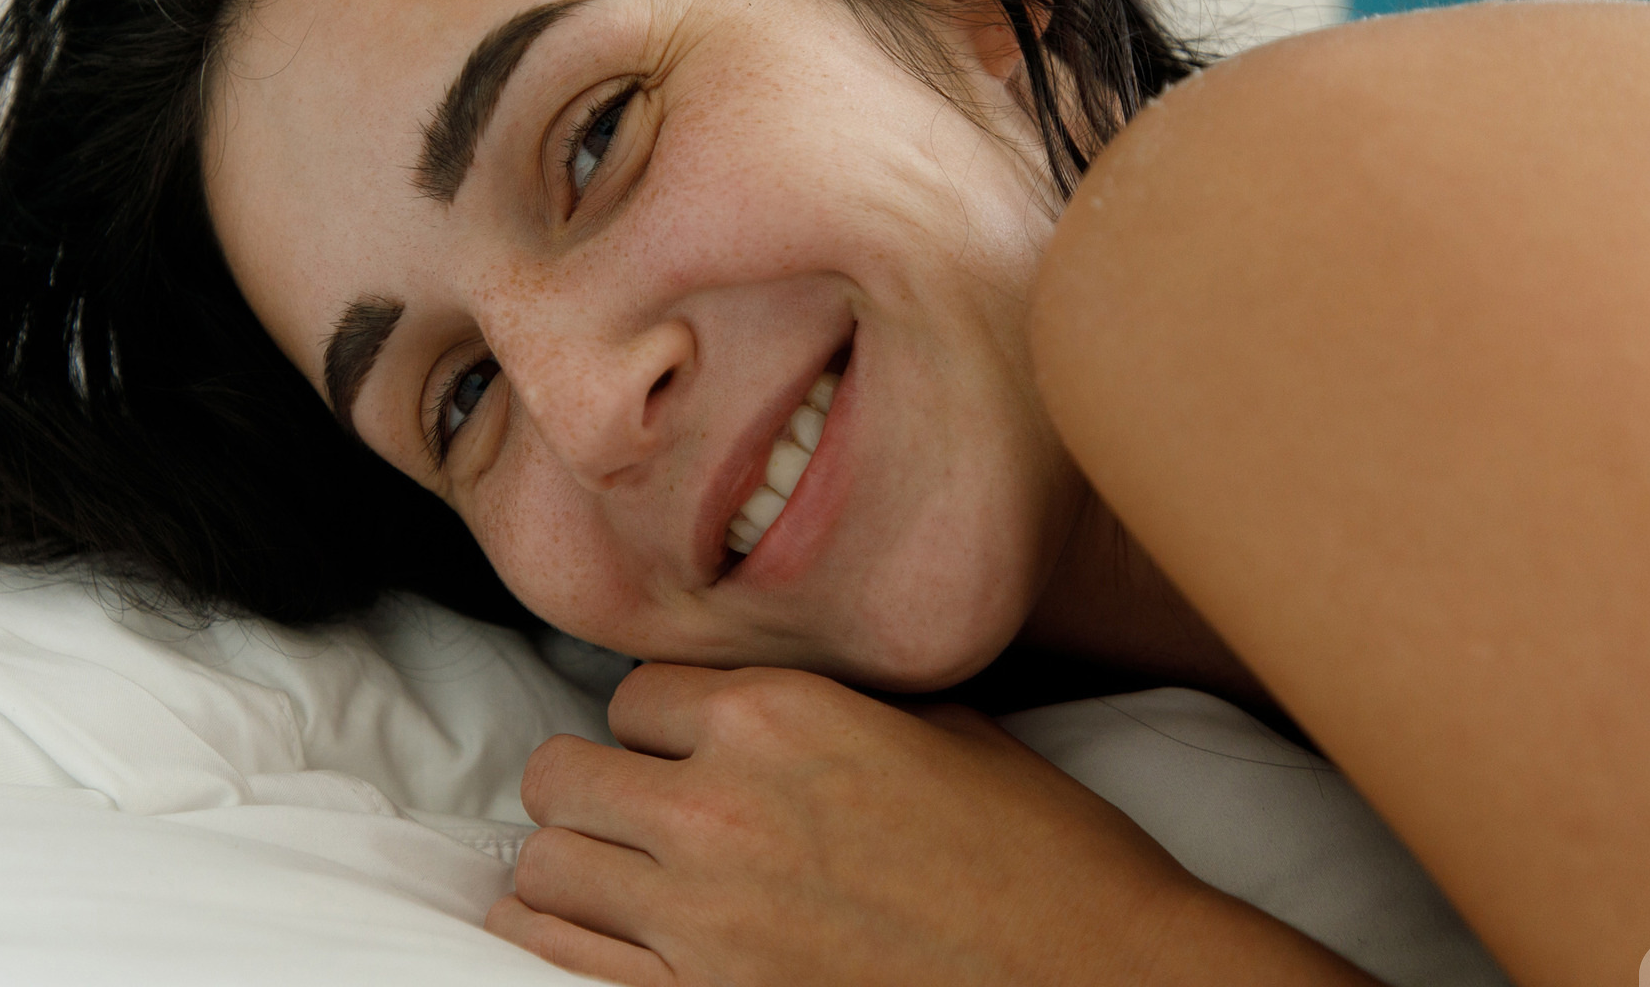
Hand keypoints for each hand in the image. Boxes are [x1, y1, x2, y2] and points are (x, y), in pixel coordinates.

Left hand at [485, 664, 1377, 984]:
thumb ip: (828, 704)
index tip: (680, 744)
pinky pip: (558, 960)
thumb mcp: (944, 728)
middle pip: (566, 772)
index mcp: (780, 715)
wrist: (1102, 981)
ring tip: (616, 869)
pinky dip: (559, 938)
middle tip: (638, 805)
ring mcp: (702, 919)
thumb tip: (764, 702)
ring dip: (577, 860)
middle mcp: (721, 806)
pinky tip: (589, 930)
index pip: (634, 691)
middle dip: (598, 782)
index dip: (658, 719)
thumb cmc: (1044, 856)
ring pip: (547, 866)